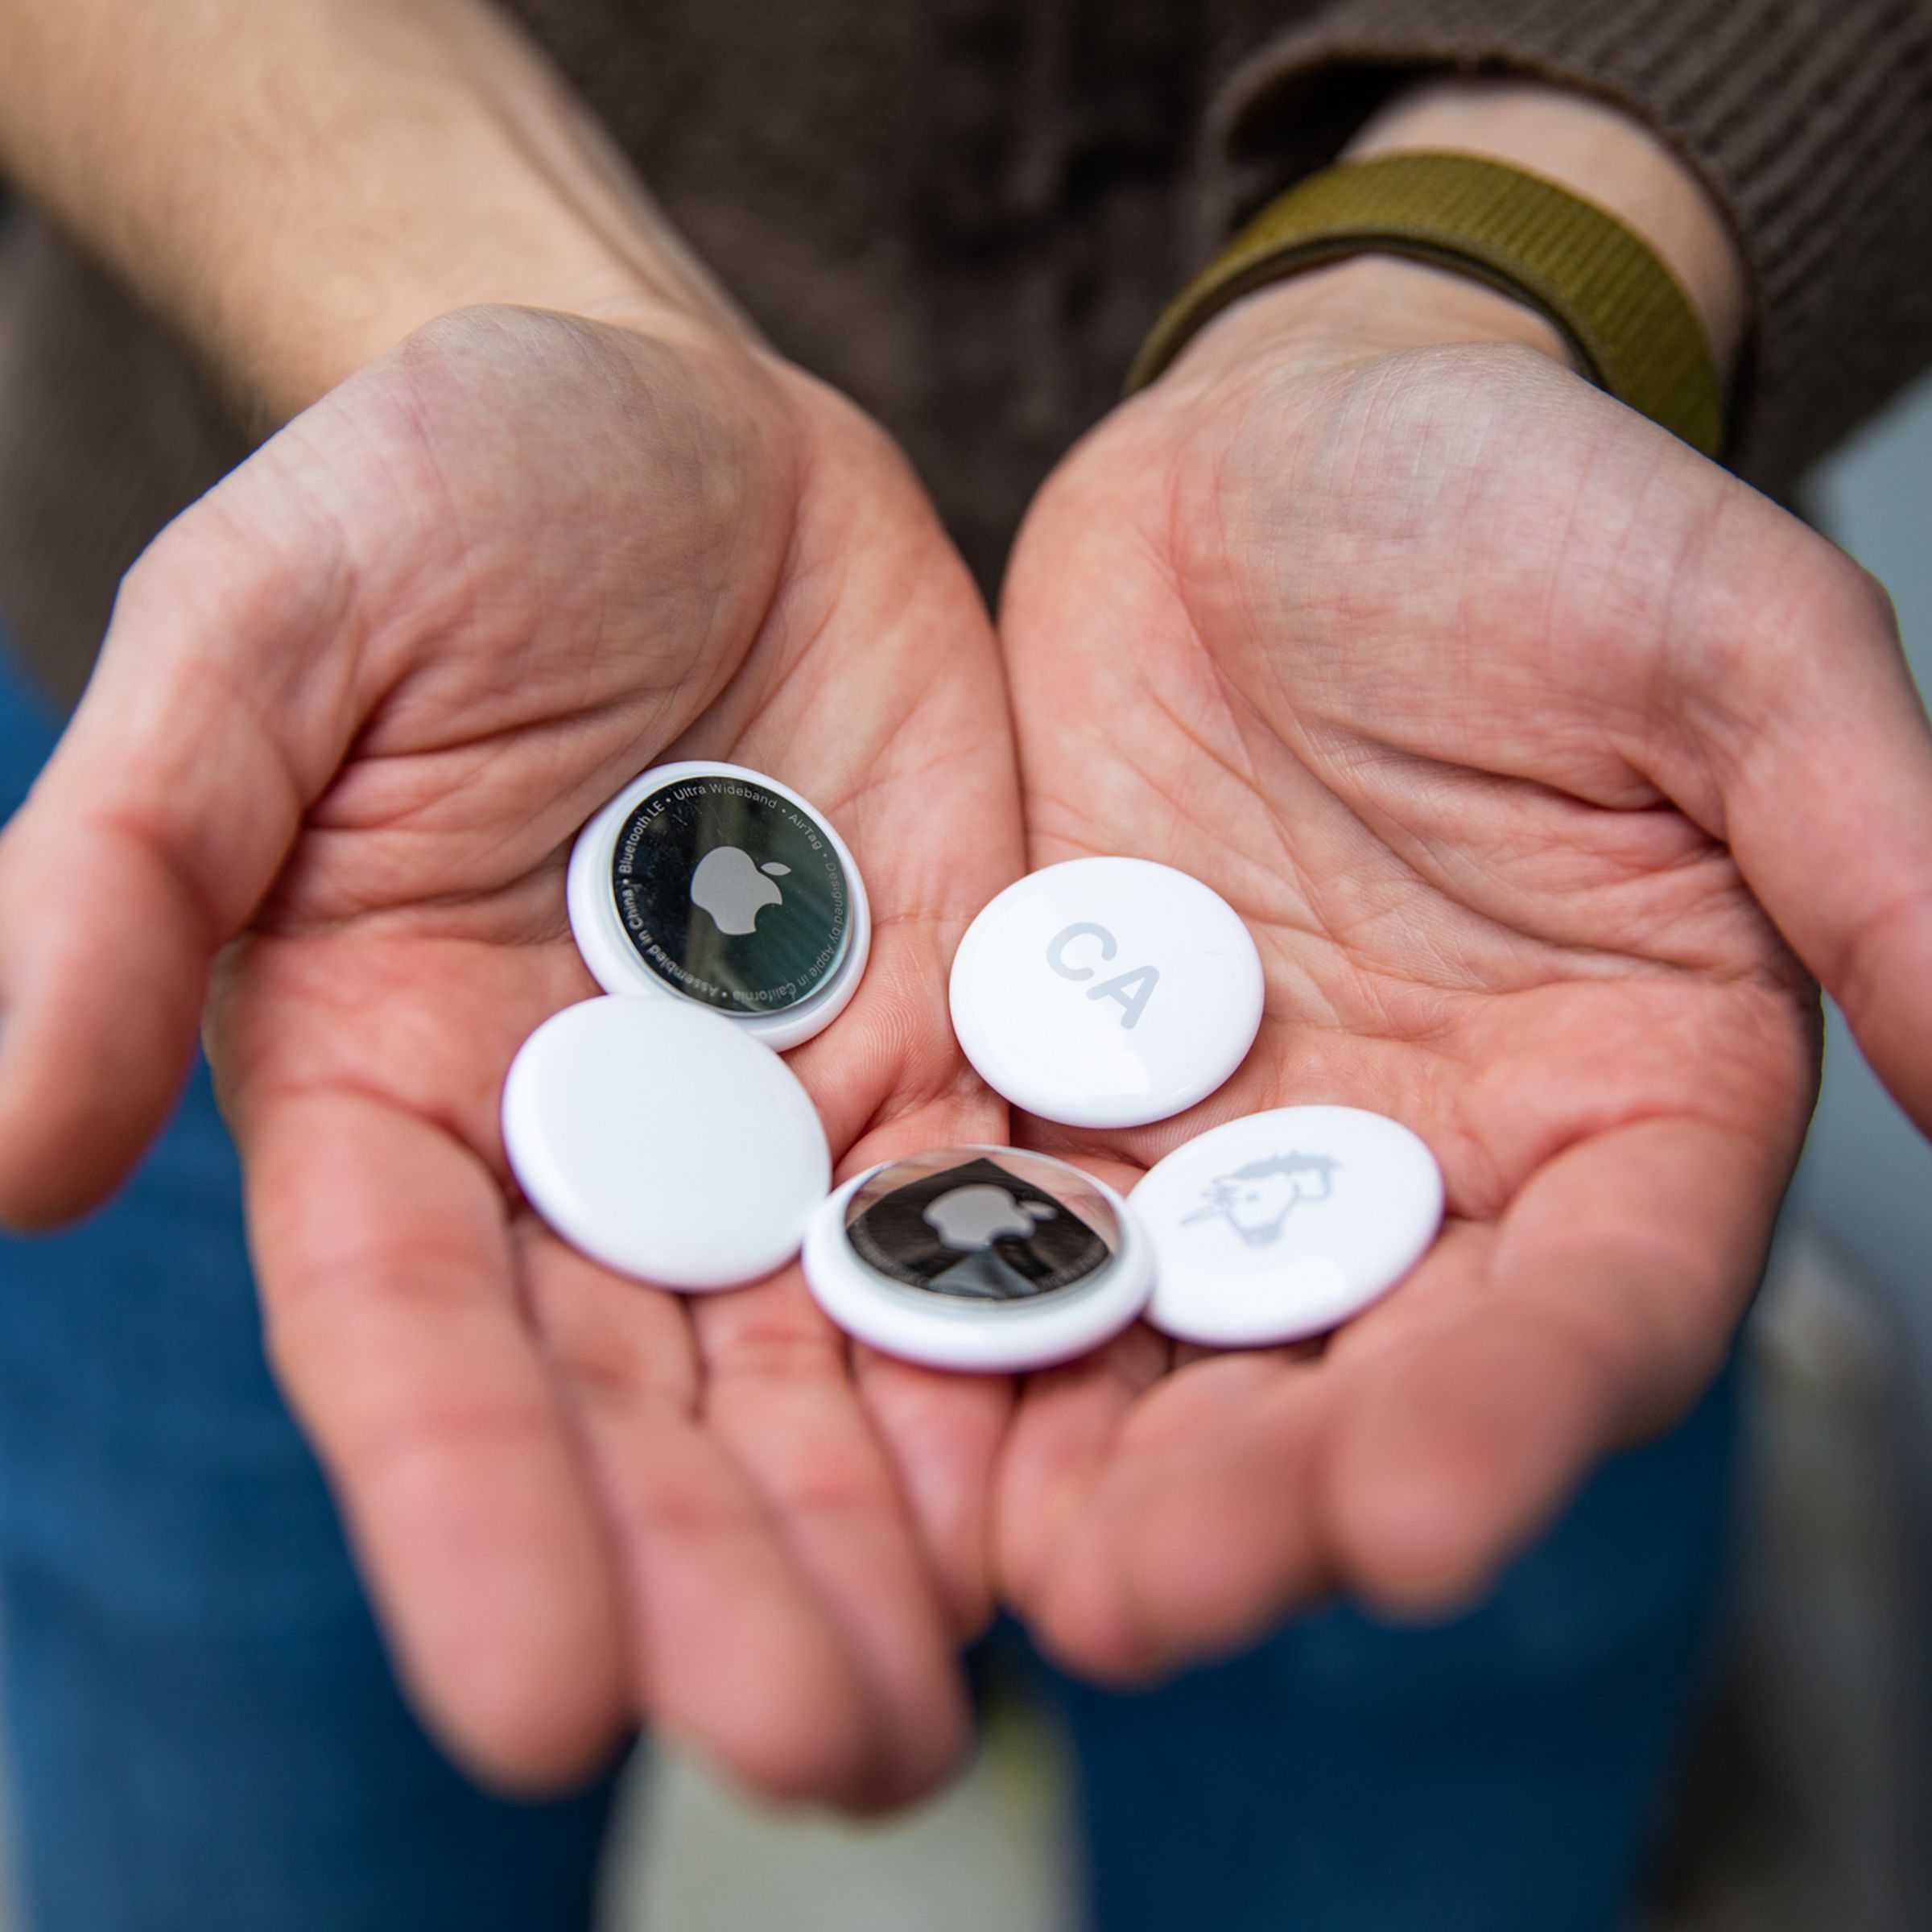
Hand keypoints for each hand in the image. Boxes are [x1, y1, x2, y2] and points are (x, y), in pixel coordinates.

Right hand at [0, 305, 1022, 1803]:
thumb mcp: (259, 629)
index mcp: (386, 1082)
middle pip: (645, 1402)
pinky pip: (997, 1222)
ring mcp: (778, 1115)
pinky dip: (1037, 1354)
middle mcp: (586, 1149)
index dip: (463, 1511)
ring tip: (953, 1712)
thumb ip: (129, 866)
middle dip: (723, 1584)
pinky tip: (1101, 1491)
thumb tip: (3, 1156)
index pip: (413, 1335)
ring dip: (892, 1534)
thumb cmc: (438, 495)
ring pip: (831, 1360)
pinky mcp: (946, 1051)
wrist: (682, 433)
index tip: (534, 1707)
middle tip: (826, 1764)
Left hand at [992, 259, 1931, 1680]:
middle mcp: (1424, 1161)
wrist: (1292, 446)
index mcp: (1619, 1101)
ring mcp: (1228, 1134)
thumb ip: (1872, 849)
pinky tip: (880, 1381)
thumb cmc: (1537, 515)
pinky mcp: (1067, 1073)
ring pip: (1166, 1333)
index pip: (1589, 1308)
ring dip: (1087, 1454)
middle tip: (1140, 1599)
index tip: (1416, 1524)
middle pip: (1354, 1370)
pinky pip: (1009, 1205)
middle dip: (1260, 1495)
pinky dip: (958, 1295)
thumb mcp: (1731, 641)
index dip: (1512, 1421)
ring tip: (1011, 1572)